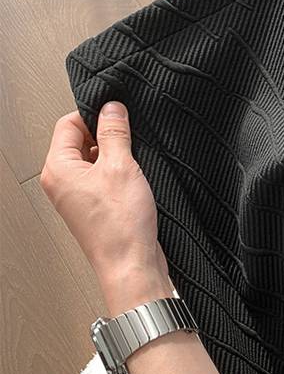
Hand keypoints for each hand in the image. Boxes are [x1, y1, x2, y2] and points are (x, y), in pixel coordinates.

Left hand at [41, 102, 171, 310]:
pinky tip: (136, 180)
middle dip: (107, 136)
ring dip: (116, 156)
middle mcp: (62, 182)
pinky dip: (120, 173)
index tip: (117, 115)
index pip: (69, 124)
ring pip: (95, 160)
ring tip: (135, 164)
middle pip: (81, 141)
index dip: (94, 115)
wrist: (131, 265)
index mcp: (58, 169)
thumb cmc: (120, 226)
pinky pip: (103, 179)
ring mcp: (77, 196)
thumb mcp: (121, 166)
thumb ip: (114, 132)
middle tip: (130, 140)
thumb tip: (111, 108)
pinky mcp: (94, 207)